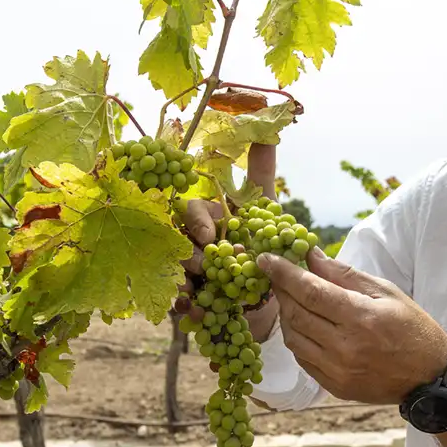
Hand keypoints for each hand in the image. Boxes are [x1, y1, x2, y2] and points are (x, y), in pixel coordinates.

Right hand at [177, 143, 279, 342]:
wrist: (274, 293)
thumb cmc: (265, 246)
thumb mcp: (267, 212)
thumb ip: (261, 175)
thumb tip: (266, 132)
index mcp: (207, 218)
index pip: (191, 210)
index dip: (198, 221)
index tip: (212, 235)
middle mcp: (191, 243)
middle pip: (175, 243)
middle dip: (189, 254)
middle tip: (206, 265)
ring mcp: (188, 272)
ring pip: (172, 273)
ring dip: (183, 283)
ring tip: (197, 295)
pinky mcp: (190, 300)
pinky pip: (178, 304)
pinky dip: (185, 309)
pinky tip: (193, 314)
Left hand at [256, 247, 446, 404]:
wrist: (430, 377)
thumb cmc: (412, 327)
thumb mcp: (385, 292)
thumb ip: (345, 274)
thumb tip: (311, 256)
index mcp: (361, 318)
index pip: (310, 291)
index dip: (284, 273)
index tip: (265, 259)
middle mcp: (345, 347)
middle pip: (296, 313)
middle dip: (281, 290)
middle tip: (276, 274)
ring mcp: (337, 371)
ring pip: (293, 338)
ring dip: (286, 314)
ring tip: (290, 298)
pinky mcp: (334, 386)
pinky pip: (302, 358)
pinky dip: (297, 338)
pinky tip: (304, 324)